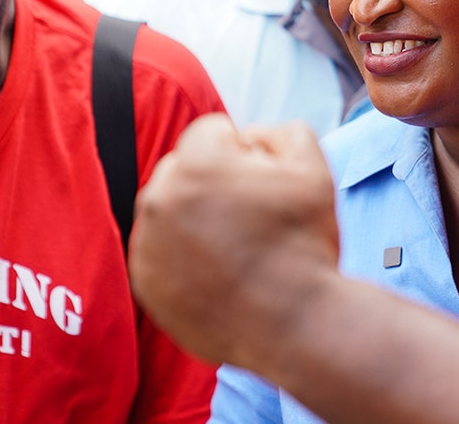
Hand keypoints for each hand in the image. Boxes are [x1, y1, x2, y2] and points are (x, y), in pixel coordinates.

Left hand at [130, 114, 339, 365]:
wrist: (295, 326)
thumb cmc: (306, 245)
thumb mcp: (313, 167)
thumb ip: (279, 132)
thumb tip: (248, 138)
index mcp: (196, 164)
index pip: (213, 132)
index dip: (248, 154)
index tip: (266, 189)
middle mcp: (160, 199)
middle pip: (186, 168)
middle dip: (215, 183)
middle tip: (253, 221)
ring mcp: (148, 243)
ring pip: (172, 208)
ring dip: (197, 217)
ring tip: (239, 249)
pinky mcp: (145, 280)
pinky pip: (162, 248)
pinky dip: (185, 255)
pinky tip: (221, 273)